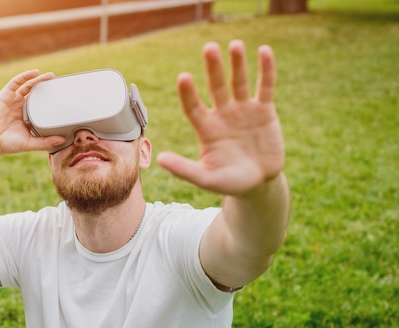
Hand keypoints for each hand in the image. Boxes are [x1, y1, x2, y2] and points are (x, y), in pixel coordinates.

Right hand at [0, 70, 65, 155]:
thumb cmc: (7, 144)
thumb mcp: (30, 143)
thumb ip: (45, 142)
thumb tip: (63, 140)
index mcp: (26, 117)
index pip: (40, 104)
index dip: (49, 99)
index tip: (60, 96)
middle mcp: (20, 107)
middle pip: (35, 93)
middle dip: (45, 86)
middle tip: (57, 82)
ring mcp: (12, 100)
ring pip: (27, 86)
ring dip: (38, 79)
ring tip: (50, 76)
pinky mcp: (4, 95)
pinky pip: (16, 83)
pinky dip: (24, 76)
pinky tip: (34, 73)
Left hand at [157, 40, 284, 195]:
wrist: (258, 183)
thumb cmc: (229, 182)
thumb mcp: (205, 178)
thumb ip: (184, 169)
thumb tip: (159, 159)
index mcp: (206, 128)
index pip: (193, 107)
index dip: (189, 93)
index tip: (184, 77)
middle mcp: (222, 114)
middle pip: (216, 87)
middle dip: (213, 68)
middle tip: (209, 48)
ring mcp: (243, 110)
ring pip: (239, 82)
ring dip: (237, 63)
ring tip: (235, 45)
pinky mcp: (264, 111)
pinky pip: (265, 87)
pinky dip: (265, 70)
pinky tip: (264, 51)